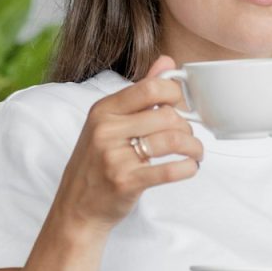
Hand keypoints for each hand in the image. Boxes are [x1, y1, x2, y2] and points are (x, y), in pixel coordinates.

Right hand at [49, 54, 203, 230]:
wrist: (76, 208)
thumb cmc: (96, 165)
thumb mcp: (109, 124)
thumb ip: (140, 93)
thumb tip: (167, 62)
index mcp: (103, 109)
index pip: (151, 88)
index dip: (177, 94)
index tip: (184, 107)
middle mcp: (106, 129)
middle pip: (167, 115)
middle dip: (188, 127)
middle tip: (189, 138)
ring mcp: (113, 156)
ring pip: (172, 140)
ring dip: (193, 148)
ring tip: (195, 153)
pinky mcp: (125, 181)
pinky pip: (169, 170)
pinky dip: (188, 168)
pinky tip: (190, 167)